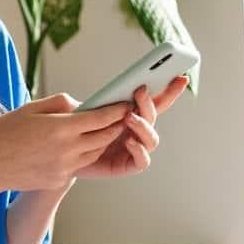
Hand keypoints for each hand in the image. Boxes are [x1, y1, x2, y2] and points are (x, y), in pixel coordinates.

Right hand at [0, 93, 131, 194]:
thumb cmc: (3, 134)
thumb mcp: (30, 109)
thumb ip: (59, 104)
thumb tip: (81, 104)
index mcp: (61, 128)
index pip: (100, 118)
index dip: (117, 111)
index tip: (126, 104)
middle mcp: (67, 150)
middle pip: (104, 137)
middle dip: (115, 126)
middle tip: (122, 117)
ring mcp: (64, 168)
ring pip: (95, 153)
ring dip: (101, 141)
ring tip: (102, 131)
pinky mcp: (59, 179)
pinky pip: (80, 165)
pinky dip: (85, 154)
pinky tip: (79, 146)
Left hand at [74, 75, 188, 179]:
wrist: (62, 158)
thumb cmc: (75, 132)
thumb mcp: (84, 110)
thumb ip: (99, 101)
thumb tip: (111, 93)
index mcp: (131, 113)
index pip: (155, 100)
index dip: (170, 90)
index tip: (180, 77)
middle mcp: (137, 130)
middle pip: (154, 115)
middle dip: (150, 102)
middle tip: (139, 90)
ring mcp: (135, 148)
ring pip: (151, 138)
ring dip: (143, 125)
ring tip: (129, 117)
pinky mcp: (128, 165)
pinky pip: (143, 160)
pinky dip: (139, 150)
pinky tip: (129, 141)